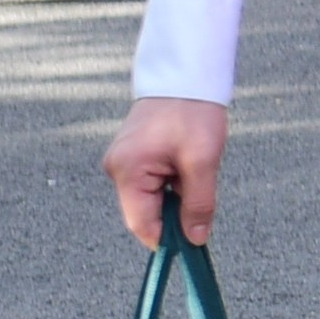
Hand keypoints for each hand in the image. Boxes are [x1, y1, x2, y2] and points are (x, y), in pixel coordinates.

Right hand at [107, 96, 229, 246]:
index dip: (167, 238)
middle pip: (145, 212)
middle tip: (199, 188)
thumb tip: (195, 239)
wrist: (184, 75)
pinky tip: (184, 163)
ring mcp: (122, 162)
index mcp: (127, 171)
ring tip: (192, 168)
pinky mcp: (131, 157)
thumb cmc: (193, 112)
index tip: (192, 243)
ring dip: (175, 195)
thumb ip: (198, 204)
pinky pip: (150, 183)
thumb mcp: (203, 160)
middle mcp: (117, 169)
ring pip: (150, 198)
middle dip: (174, 211)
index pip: (142, 223)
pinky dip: (171, 182)